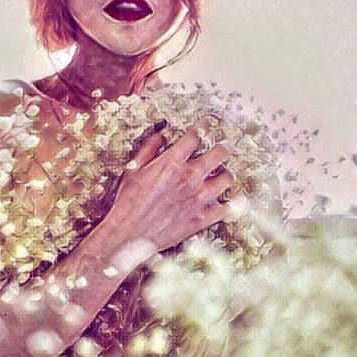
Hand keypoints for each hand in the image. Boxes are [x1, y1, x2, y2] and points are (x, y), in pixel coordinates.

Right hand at [108, 117, 235, 253]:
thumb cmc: (128, 201)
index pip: (195, 136)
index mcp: (172, 163)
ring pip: (227, 179)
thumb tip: (161, 134)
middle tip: (224, 147)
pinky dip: (227, 204)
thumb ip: (149, 149)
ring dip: (227, 173)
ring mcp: (198, 198)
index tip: (206, 124)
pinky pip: (225, 208)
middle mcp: (189, 178)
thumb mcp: (133, 170)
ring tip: (224, 173)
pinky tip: (224, 201)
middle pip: (220, 153)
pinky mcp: (201, 218)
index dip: (203, 126)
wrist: (129, 233)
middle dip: (224, 147)